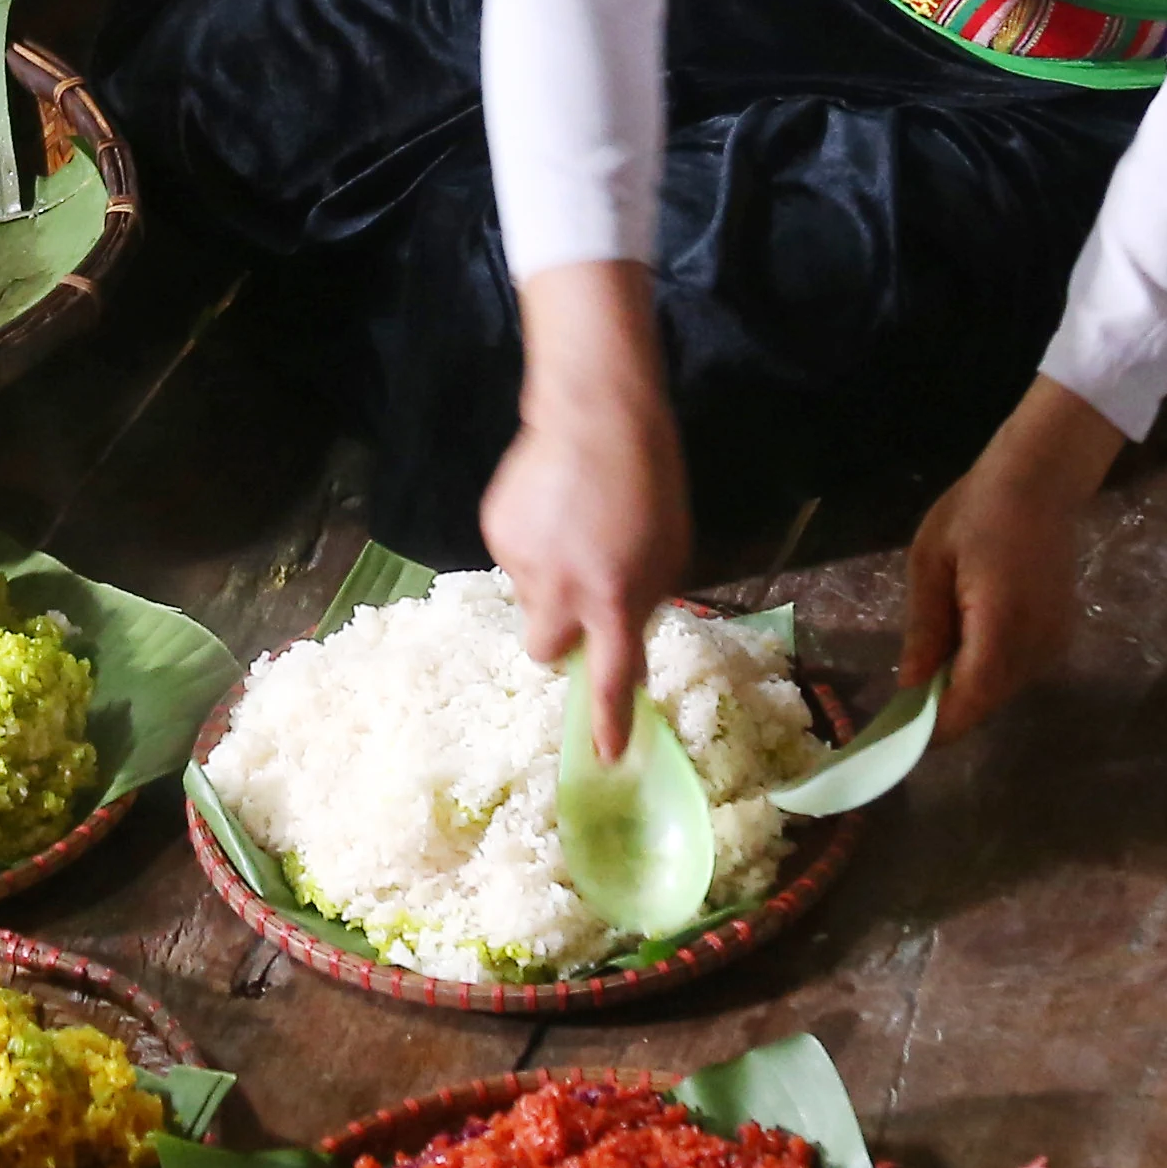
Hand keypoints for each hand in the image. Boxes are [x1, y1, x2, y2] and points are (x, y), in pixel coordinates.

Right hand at [480, 261, 692, 759]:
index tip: (604, 755)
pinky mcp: (495, 532)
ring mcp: (521, 561)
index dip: (605, 721)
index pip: (607, 677)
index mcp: (615, 598)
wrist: (594, 412)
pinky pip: (514, 560)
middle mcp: (562, 590)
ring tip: (573, 526)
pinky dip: (533, 545)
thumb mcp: (671, 552)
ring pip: (530, 597)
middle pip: (544, 650)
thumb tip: (621, 639)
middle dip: (559, 639)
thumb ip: (644, 603)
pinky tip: (551, 508)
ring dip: (550, 580)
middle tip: (580, 600)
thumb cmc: (649, 482)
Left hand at [898, 377, 1130, 736]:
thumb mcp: (931, 564)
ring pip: (1003, 689)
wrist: (1040, 480)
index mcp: (1001, 622)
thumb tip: (909, 688)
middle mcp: (1037, 641)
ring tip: (926, 669)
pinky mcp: (1062, 635)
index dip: (938, 726)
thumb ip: (924, 630)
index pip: (972, 698)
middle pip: (987, 700)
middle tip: (899, 707)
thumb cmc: (975, 511)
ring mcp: (1056, 640)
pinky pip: (1018, 670)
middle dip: (945, 710)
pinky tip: (963, 643)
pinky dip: (987, 669)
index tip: (899, 741)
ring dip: (965, 688)